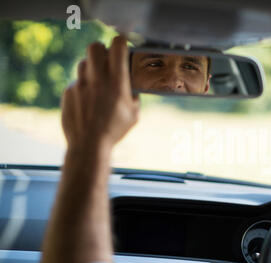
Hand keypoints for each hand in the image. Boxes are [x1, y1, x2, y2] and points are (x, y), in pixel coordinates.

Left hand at [61, 35, 139, 152]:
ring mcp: (80, 84)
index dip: (121, 42)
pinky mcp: (68, 92)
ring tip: (97, 81)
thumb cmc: (114, 131)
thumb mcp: (134, 114)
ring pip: (83, 62)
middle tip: (107, 60)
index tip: (123, 46)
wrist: (89, 145)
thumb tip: (132, 89)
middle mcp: (97, 79)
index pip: (117, 46)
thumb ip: (134, 97)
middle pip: (95, 46)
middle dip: (102, 50)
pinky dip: (83, 86)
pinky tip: (88, 100)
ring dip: (92, 67)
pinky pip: (76, 81)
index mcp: (117, 82)